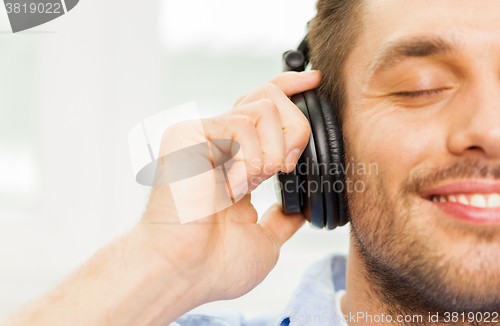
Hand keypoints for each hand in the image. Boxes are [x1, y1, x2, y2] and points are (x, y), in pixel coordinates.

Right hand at [137, 71, 320, 306]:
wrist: (183, 272)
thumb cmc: (214, 264)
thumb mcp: (264, 240)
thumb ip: (282, 219)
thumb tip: (299, 211)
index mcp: (234, 162)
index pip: (262, 110)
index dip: (289, 90)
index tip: (313, 82)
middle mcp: (218, 144)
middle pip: (268, 98)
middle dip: (295, 128)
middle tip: (286, 165)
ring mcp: (202, 136)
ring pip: (261, 108)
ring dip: (271, 152)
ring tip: (251, 184)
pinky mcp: (189, 134)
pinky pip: (240, 124)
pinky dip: (250, 157)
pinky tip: (232, 186)